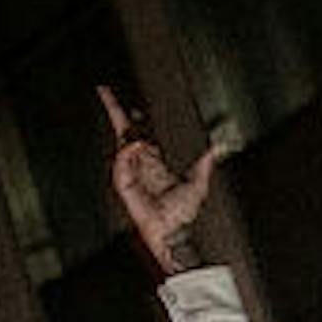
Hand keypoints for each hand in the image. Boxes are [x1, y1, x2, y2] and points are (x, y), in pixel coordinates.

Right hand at [99, 84, 220, 273]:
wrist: (174, 230)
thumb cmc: (183, 213)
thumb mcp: (198, 182)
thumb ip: (205, 164)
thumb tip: (217, 148)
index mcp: (154, 163)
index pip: (142, 136)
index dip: (137, 120)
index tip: (134, 106)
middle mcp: (140, 165)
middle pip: (124, 133)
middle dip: (115, 112)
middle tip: (105, 91)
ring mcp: (129, 172)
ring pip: (120, 143)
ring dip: (123, 128)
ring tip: (127, 117)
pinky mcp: (123, 183)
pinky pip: (121, 161)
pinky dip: (127, 150)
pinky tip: (136, 143)